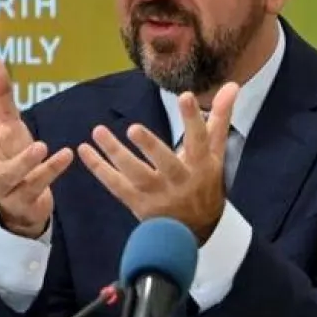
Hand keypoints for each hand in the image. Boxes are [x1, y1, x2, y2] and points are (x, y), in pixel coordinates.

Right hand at [0, 58, 73, 237]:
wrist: (25, 204)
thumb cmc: (10, 157)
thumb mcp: (6, 125)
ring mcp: (2, 188)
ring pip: (8, 176)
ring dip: (24, 162)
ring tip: (41, 146)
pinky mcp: (23, 201)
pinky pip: (36, 185)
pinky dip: (51, 170)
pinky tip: (66, 154)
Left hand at [77, 83, 239, 241]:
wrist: (195, 231)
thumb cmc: (205, 183)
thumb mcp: (215, 152)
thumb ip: (220, 118)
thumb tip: (232, 85)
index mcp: (201, 165)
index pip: (199, 139)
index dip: (193, 119)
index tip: (186, 96)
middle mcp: (180, 181)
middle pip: (165, 163)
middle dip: (150, 146)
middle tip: (133, 128)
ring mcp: (158, 195)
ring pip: (135, 174)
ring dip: (115, 154)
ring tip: (98, 131)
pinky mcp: (138, 204)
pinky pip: (116, 185)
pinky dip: (99, 168)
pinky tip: (84, 150)